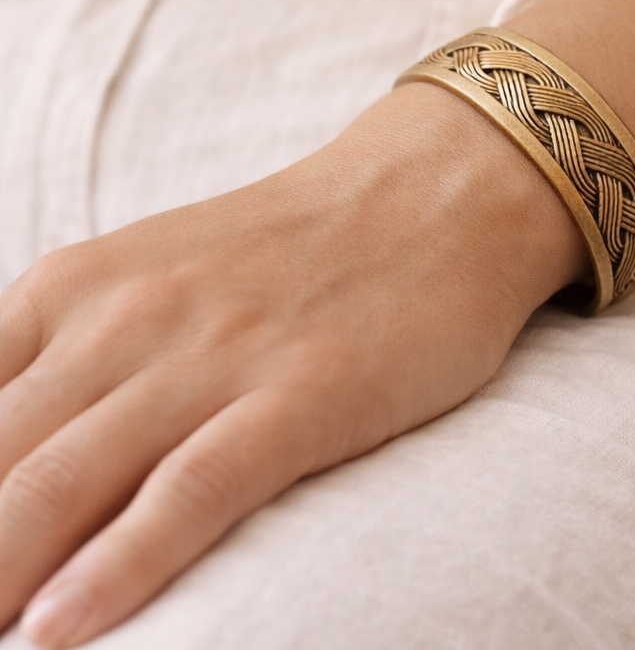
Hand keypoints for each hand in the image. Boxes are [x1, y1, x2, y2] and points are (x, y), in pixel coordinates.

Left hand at [0, 83, 584, 648]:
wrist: (429, 193)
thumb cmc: (294, 245)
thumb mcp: (150, 275)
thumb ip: (70, 354)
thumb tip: (15, 447)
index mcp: (73, 288)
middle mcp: (125, 320)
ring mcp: (215, 356)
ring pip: (58, 486)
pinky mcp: (304, 393)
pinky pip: (192, 490)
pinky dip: (120, 569)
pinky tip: (64, 631)